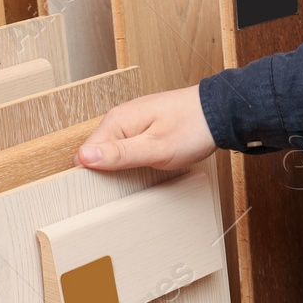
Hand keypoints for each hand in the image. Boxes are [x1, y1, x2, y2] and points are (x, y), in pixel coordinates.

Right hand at [75, 86, 215, 170]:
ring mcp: (131, 122)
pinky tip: (145, 166)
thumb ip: (119, 154)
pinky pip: (125, 148)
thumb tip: (84, 157)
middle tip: (126, 184)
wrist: (219, 112)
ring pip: (111, 152)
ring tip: (138, 176)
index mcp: (116, 122)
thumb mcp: (155, 148)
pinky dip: (131, 160)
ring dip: (120, 167)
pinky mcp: (142, 127)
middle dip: (106, 171)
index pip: (85, 153)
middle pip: (97, 153)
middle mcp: (119, 119)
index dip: (91, 174)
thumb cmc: (192, 128)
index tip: (104, 190)